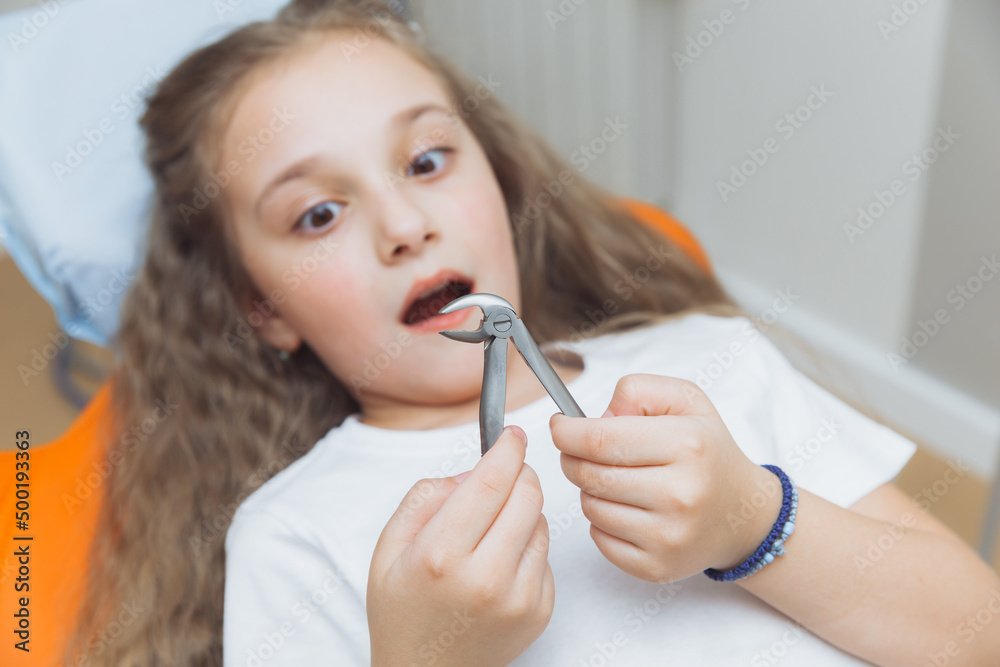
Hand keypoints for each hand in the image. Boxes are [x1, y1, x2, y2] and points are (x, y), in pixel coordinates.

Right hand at [367, 426, 554, 666]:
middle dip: (519, 475)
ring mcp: (519, 599)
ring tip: (490, 534)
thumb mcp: (389, 546)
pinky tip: (500, 565)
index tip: (512, 435)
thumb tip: (475, 471)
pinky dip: (528, 547)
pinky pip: (546, 556)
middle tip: (503, 476)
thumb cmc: (402, 610)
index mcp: (441, 555)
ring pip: (542, 522)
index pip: (490, 483)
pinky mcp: (540, 612)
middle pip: (527, 496)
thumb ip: (427, 497)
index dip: (507, 450)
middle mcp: (486, 578)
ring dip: (523, 513)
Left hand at [550, 373, 781, 582]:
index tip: (560, 426)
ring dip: (590, 489)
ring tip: (615, 479)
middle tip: (581, 450)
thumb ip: (637, 391)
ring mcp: (668, 537)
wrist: (742, 513)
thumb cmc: (707, 451)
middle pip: (589, 474)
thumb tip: (597, 418)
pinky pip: (599, 539)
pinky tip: (625, 508)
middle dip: (573, 458)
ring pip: (590, 507)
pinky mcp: (656, 567)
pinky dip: (601, 521)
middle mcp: (680, 494)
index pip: (599, 439)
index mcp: (687, 445)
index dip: (567, 432)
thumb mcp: (684, 400)